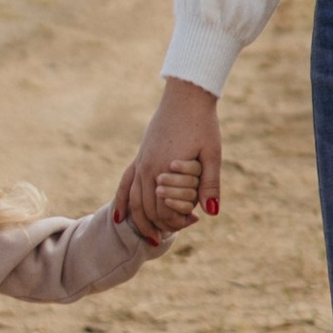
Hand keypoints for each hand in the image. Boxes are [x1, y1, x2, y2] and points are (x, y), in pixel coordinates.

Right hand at [114, 78, 221, 248]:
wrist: (187, 95)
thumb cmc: (203, 123)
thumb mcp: (212, 153)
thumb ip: (210, 184)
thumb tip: (211, 213)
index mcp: (165, 169)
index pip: (164, 209)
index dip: (178, 220)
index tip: (195, 220)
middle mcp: (147, 168)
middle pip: (148, 208)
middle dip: (162, 223)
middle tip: (181, 227)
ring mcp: (141, 161)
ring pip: (134, 200)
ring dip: (141, 221)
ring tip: (152, 237)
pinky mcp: (141, 155)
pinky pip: (125, 182)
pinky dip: (122, 201)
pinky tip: (120, 216)